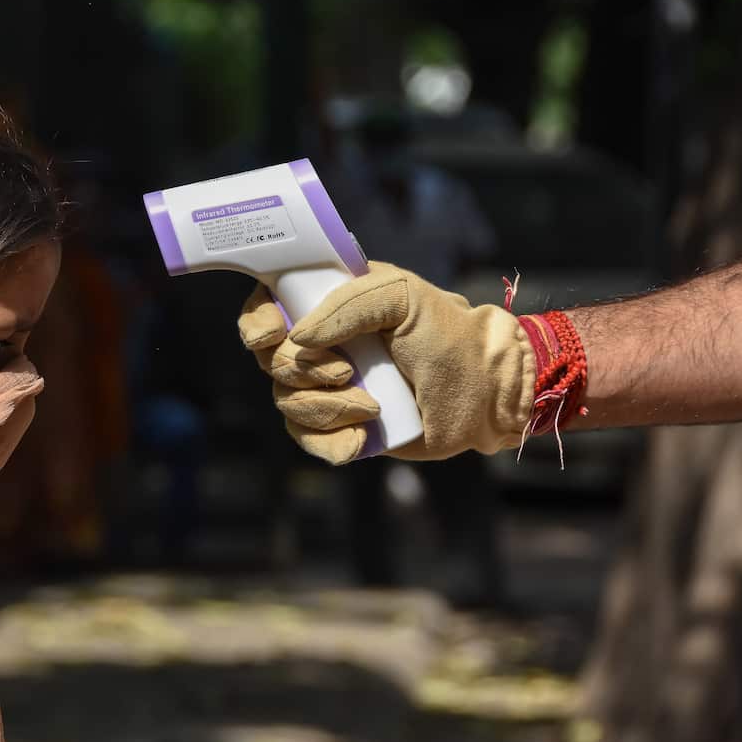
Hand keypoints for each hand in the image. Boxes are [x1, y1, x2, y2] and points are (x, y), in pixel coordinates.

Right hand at [238, 262, 534, 462]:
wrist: (484, 392)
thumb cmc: (447, 334)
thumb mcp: (403, 297)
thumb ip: (349, 304)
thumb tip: (297, 336)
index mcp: (327, 305)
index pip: (266, 309)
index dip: (257, 324)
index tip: (272, 335)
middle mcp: (321, 345)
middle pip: (272, 363)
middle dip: (306, 372)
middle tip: (349, 372)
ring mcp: (328, 388)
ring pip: (289, 404)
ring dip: (327, 409)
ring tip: (373, 407)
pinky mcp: (342, 426)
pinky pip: (309, 440)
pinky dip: (330, 444)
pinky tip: (362, 440)